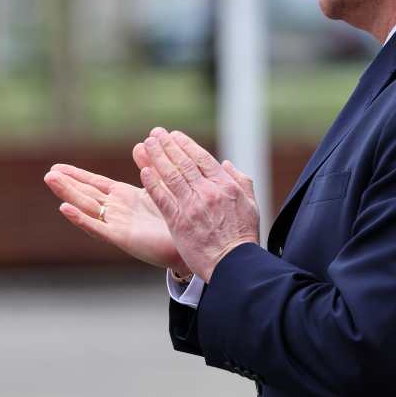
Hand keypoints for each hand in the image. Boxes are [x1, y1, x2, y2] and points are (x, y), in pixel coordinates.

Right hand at [43, 150, 187, 272]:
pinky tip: (65, 208)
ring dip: (68, 194)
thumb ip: (149, 166)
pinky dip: (80, 218)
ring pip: (87, 207)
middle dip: (67, 184)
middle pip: (86, 194)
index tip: (56, 167)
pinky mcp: (121, 238)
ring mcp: (117, 224)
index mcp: (124, 197)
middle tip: (48, 174)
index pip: (94, 183)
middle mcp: (116, 210)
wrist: (188, 243)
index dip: (76, 175)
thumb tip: (140, 144)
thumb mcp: (160, 186)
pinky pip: (97, 227)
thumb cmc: (175, 217)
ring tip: (51, 181)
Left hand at [139, 128, 259, 281]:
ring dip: (157, 158)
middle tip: (156, 134)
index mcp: (225, 186)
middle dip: (168, 145)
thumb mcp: (251, 204)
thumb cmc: (243, 236)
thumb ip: (241, 181)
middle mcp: (208, 192)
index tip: (175, 135)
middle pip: (184, 163)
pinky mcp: (179, 221)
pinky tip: (144, 171)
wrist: (234, 263)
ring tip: (146, 144)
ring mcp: (192, 206)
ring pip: (171, 176)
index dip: (186, 145)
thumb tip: (227, 164)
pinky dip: (153, 184)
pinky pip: (162, 198)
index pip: (202, 158)